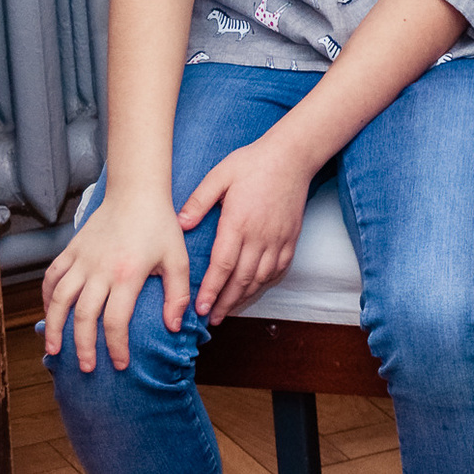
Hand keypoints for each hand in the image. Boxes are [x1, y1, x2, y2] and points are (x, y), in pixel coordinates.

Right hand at [42, 192, 191, 372]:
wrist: (136, 192)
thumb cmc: (160, 225)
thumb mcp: (178, 258)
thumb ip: (178, 294)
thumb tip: (174, 326)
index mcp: (128, 274)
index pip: (116, 320)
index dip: (115, 346)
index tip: (119, 364)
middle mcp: (100, 270)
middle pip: (84, 317)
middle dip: (82, 347)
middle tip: (86, 367)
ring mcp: (82, 260)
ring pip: (59, 300)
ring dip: (54, 327)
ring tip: (54, 351)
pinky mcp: (70, 250)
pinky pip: (51, 278)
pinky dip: (46, 297)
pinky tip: (49, 313)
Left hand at [178, 135, 316, 324]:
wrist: (293, 155)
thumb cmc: (253, 162)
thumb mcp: (220, 175)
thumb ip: (199, 201)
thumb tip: (179, 224)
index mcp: (238, 222)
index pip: (223, 265)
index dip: (211, 290)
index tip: (201, 308)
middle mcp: (260, 235)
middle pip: (242, 279)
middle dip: (226, 302)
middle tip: (212, 318)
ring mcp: (278, 237)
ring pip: (262, 277)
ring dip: (245, 296)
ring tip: (230, 309)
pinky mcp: (291, 236)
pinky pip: (280, 267)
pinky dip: (267, 282)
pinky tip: (256, 288)